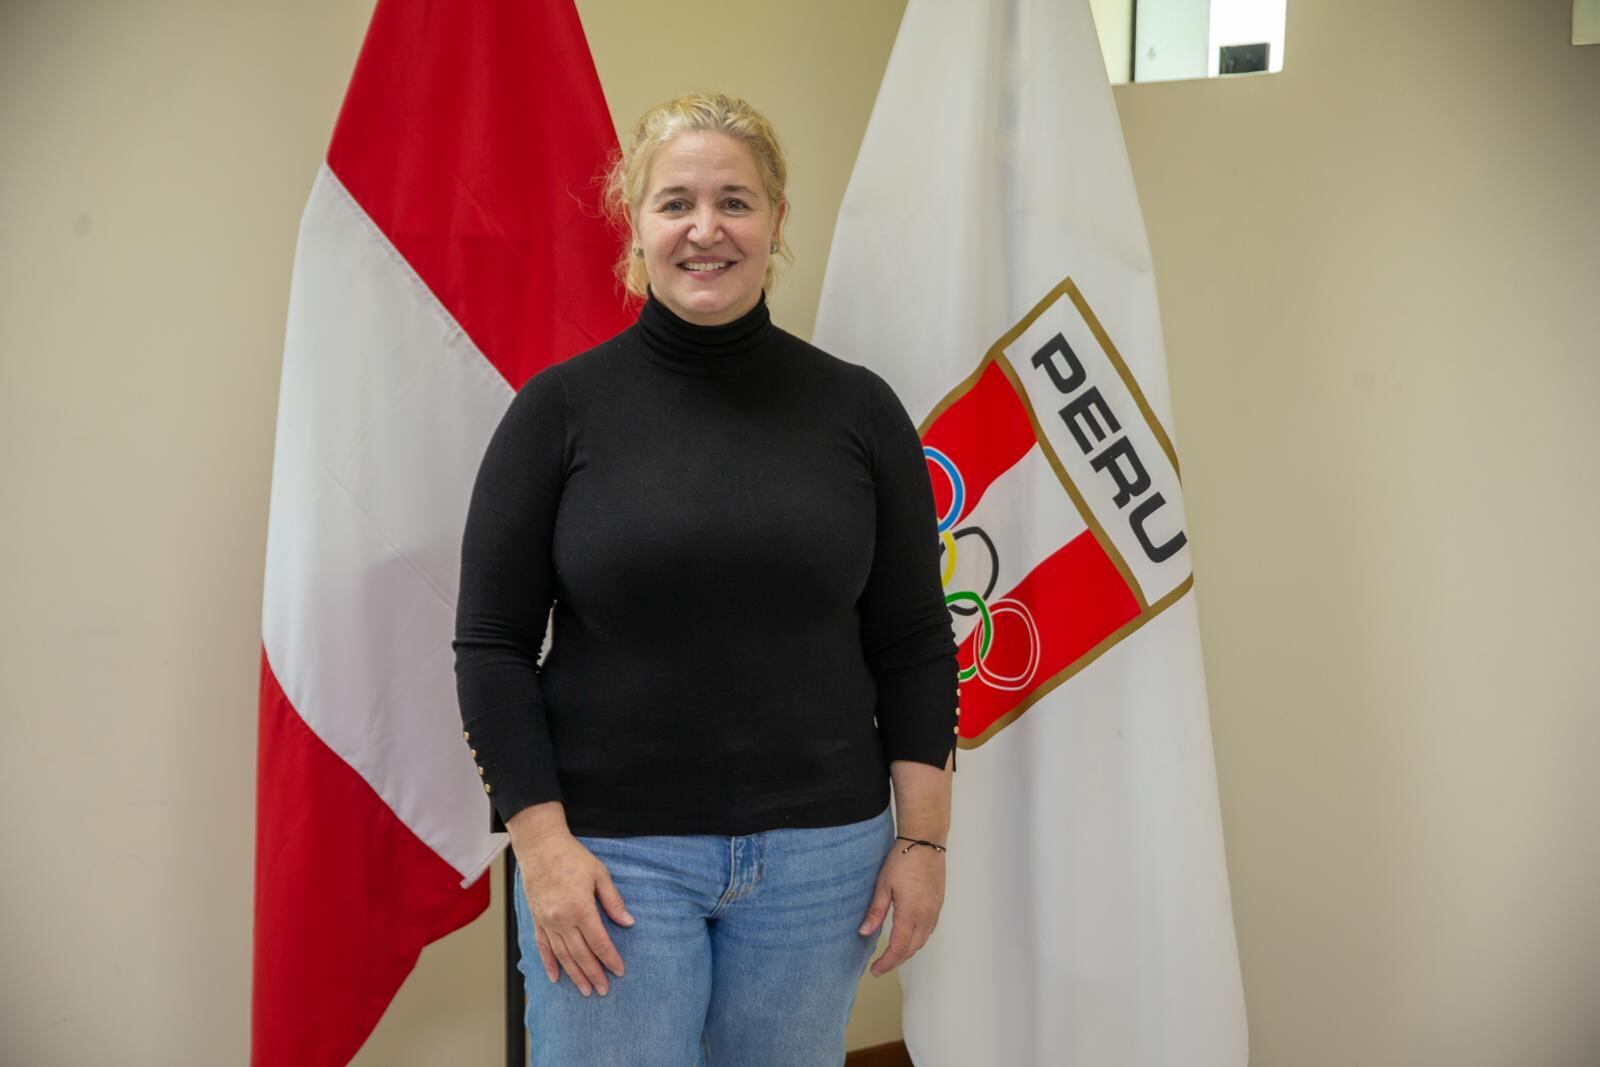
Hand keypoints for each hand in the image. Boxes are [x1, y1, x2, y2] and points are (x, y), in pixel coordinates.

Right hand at [515, 830, 633, 996]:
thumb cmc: (572, 857)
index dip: (610, 959)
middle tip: (604, 990)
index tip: (619, 971)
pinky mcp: (537, 919)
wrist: (541, 847)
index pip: (599, 942)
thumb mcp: (600, 874)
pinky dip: (549, 964)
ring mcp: (547, 921)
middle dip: (594, 974)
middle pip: (580, 954)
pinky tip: (555, 978)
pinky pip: (542, 947)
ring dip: (574, 975)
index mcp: (581, 908)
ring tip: (585, 990)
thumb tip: (628, 923)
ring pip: (562, 955)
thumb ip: (613, 901)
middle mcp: (562, 920)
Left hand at [858, 840, 945, 976]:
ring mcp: (934, 911)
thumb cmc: (903, 859)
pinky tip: (908, 937)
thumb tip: (864, 932)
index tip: (874, 971)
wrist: (926, 840)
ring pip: (922, 941)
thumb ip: (875, 911)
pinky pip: (928, 930)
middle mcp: (926, 916)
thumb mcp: (883, 884)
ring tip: (892, 956)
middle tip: (880, 967)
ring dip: (907, 952)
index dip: (886, 963)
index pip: (898, 948)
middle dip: (896, 961)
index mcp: (911, 914)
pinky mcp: (938, 904)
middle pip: (911, 949)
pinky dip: (917, 940)